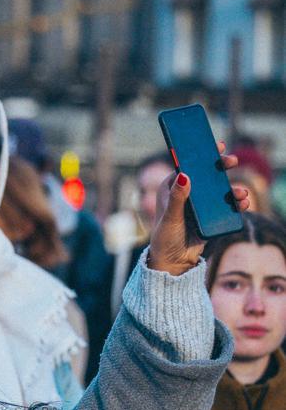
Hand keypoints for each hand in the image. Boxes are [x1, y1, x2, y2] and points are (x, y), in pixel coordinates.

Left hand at [148, 142, 249, 276]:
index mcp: (172, 189)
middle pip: (206, 176)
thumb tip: (185, 175)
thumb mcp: (170, 217)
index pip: (187, 166)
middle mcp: (186, 194)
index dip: (201, 155)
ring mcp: (198, 206)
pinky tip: (243, 204)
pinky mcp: (209, 218)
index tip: (216, 146)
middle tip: (232, 161)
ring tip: (241, 193)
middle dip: (220, 168)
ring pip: (218, 191)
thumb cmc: (165, 239)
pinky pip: (224, 207)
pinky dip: (234, 204)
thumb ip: (178, 198)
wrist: (173, 263)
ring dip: (232, 189)